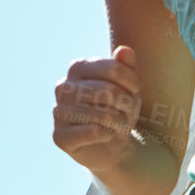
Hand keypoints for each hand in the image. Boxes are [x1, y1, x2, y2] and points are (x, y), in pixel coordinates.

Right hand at [52, 45, 141, 171]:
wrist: (112, 143)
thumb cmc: (118, 108)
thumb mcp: (128, 86)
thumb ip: (126, 66)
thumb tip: (124, 51)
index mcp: (77, 68)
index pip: (113, 69)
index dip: (132, 82)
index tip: (136, 91)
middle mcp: (63, 88)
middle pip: (108, 92)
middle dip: (126, 104)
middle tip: (128, 111)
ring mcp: (58, 112)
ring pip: (102, 115)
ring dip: (119, 122)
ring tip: (119, 124)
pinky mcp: (59, 137)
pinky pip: (92, 133)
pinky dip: (108, 135)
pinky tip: (108, 135)